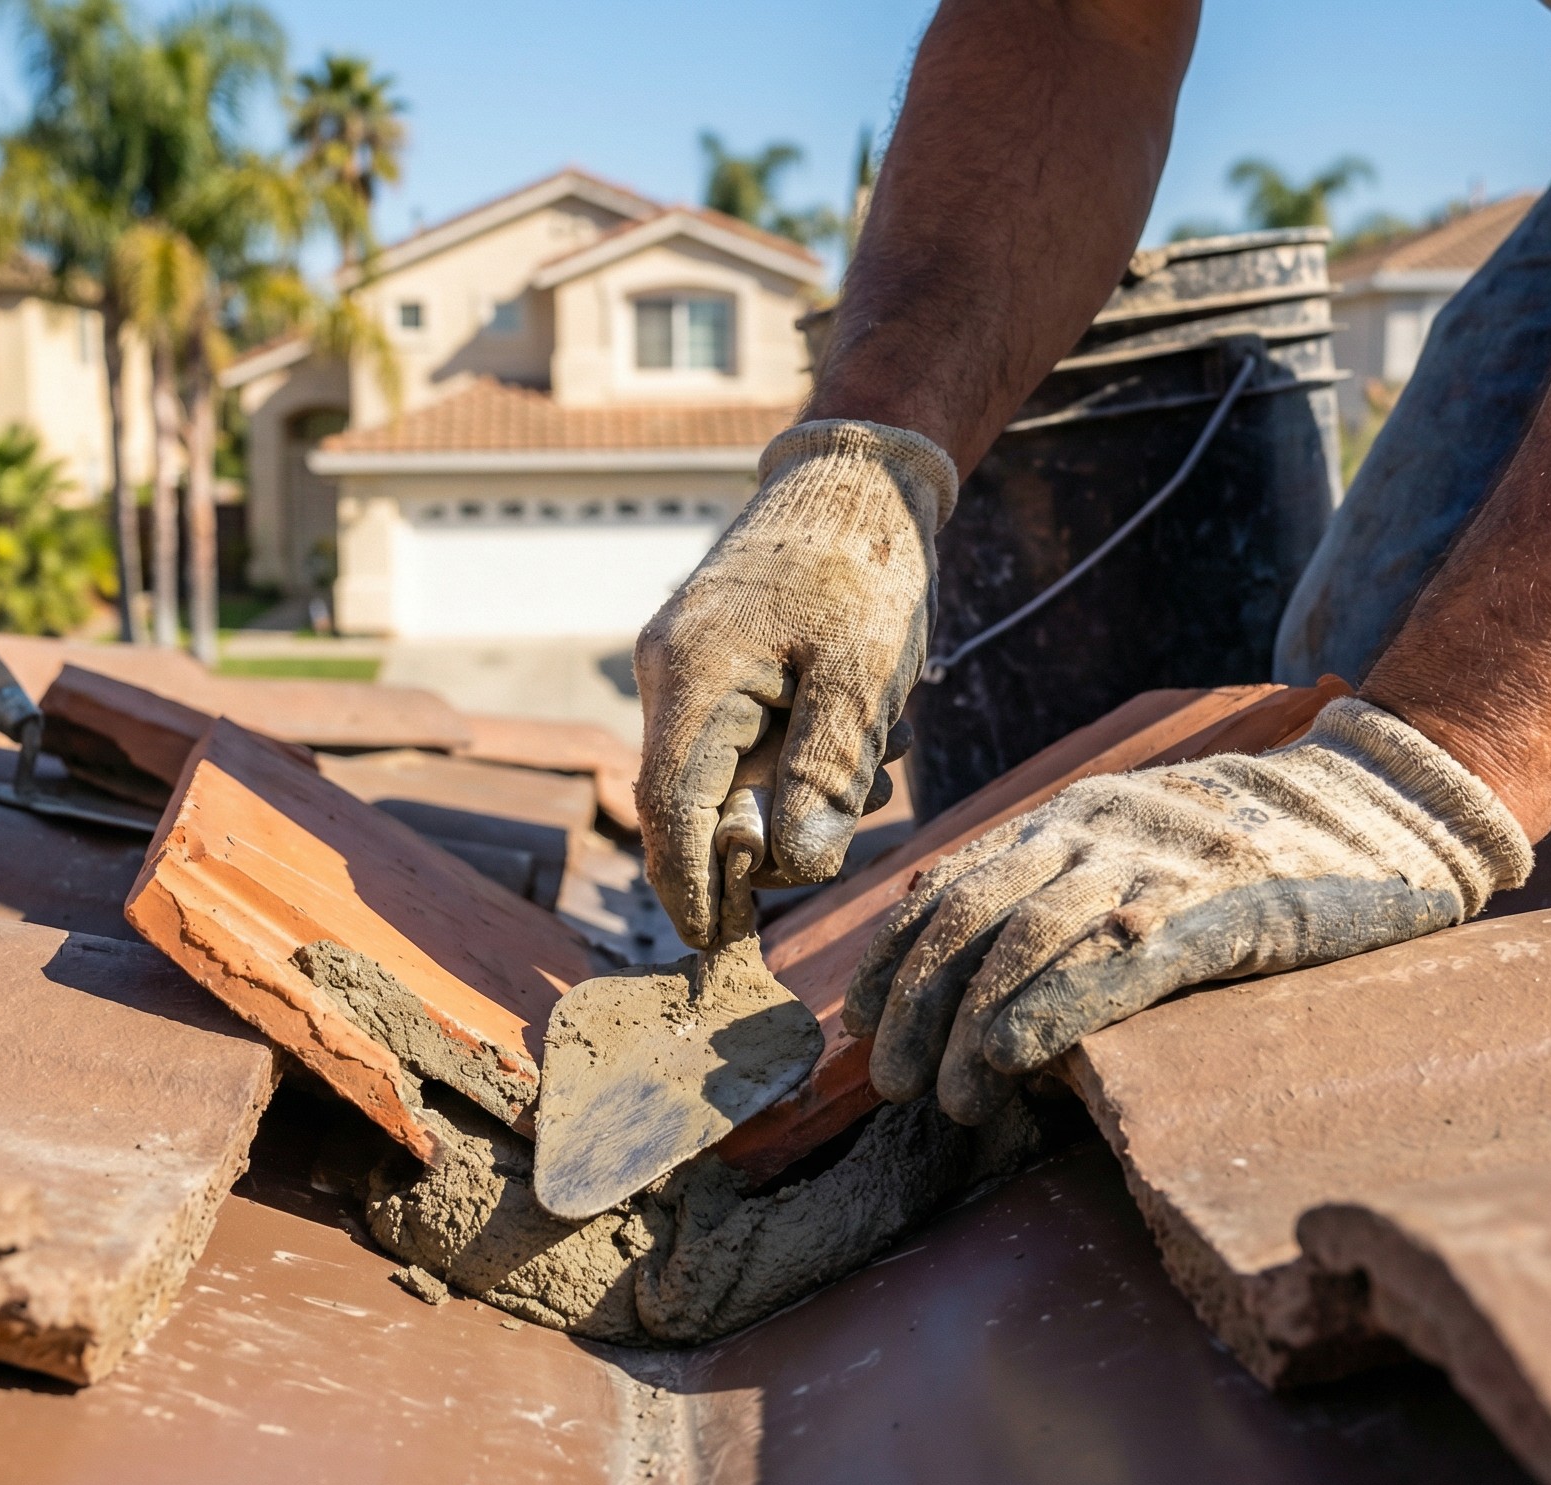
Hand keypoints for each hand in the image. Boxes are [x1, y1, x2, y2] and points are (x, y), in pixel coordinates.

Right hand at [635, 420, 958, 948]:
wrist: (866, 470)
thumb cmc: (868, 566)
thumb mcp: (862, 680)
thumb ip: (822, 779)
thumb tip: (787, 871)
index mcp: (692, 675)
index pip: (668, 811)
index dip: (689, 888)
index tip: (715, 947)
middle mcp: (670, 670)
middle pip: (692, 799)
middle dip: (762, 838)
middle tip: (843, 835)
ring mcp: (688, 661)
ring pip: (724, 770)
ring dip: (797, 789)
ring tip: (881, 751)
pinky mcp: (716, 656)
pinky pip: (742, 734)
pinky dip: (798, 751)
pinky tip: (867, 724)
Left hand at [844, 698, 1533, 1122]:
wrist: (1386, 808)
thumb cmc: (1258, 848)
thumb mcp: (1141, 840)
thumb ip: (1060, 882)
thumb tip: (968, 955)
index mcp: (1073, 818)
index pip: (948, 886)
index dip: (890, 961)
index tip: (857, 1024)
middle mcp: (1099, 832)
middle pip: (969, 919)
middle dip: (913, 1009)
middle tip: (889, 1085)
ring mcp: (1158, 867)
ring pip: (1025, 942)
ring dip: (970, 1031)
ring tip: (950, 1101)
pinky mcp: (1222, 911)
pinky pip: (1118, 961)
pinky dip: (1052, 1009)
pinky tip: (1014, 1056)